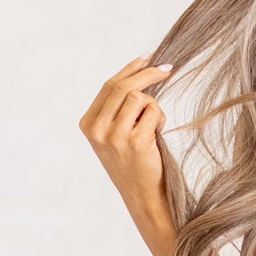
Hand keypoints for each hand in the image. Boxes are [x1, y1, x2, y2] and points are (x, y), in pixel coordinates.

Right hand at [79, 54, 173, 226]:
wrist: (143, 197)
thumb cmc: (134, 163)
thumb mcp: (116, 134)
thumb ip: (119, 107)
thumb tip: (141, 71)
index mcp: (88, 123)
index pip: (109, 85)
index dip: (130, 69)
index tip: (148, 57)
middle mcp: (97, 129)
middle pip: (123, 86)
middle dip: (148, 73)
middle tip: (167, 68)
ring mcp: (114, 135)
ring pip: (139, 97)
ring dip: (154, 106)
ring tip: (155, 125)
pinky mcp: (135, 141)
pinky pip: (153, 111)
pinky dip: (160, 118)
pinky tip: (157, 135)